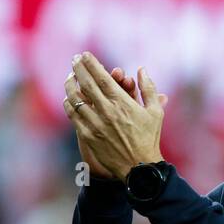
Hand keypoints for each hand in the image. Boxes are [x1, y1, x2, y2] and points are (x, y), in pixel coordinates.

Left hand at [65, 51, 165, 181]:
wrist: (139, 167)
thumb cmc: (149, 138)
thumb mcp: (155, 111)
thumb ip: (148, 88)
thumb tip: (141, 69)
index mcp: (122, 103)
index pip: (102, 78)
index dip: (91, 64)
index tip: (85, 55)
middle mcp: (106, 111)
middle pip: (86, 84)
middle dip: (79, 69)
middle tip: (74, 59)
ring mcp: (95, 124)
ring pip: (76, 99)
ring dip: (70, 85)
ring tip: (69, 77)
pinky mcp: (88, 136)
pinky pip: (73, 116)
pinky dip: (69, 104)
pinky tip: (68, 98)